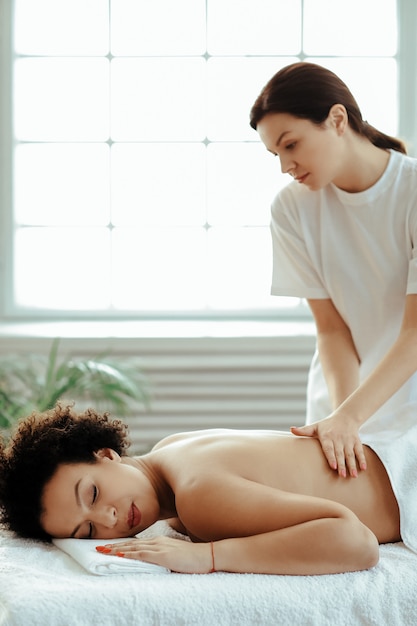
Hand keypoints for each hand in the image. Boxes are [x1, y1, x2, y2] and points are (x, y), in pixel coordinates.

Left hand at [96, 536, 213, 573]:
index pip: (137, 543)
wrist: (207, 555)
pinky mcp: (162, 555)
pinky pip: (142, 554)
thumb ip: (165, 555)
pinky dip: (129, 554)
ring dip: (116, 549)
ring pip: (133, 548)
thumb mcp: (176, 555)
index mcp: (160, 542)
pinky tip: (119, 555)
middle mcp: (157, 541)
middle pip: (131, 544)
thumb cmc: (194, 557)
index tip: (109, 546)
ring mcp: (159, 547)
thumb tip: (157, 561)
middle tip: (99, 547)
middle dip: (114, 545)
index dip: (122, 545)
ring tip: (103, 551)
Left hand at [290, 415, 366, 477]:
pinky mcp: (356, 442)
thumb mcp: (315, 426)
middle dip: (342, 464)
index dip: (331, 457)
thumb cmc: (327, 425)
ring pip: (350, 454)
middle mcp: (338, 439)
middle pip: (340, 453)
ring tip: (353, 475)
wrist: (345, 417)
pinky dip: (362, 459)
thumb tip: (291, 429)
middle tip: (342, 475)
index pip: (329, 448)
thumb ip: (304, 430)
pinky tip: (363, 468)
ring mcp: (348, 441)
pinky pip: (360, 451)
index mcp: (327, 436)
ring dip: (352, 465)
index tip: (333, 466)